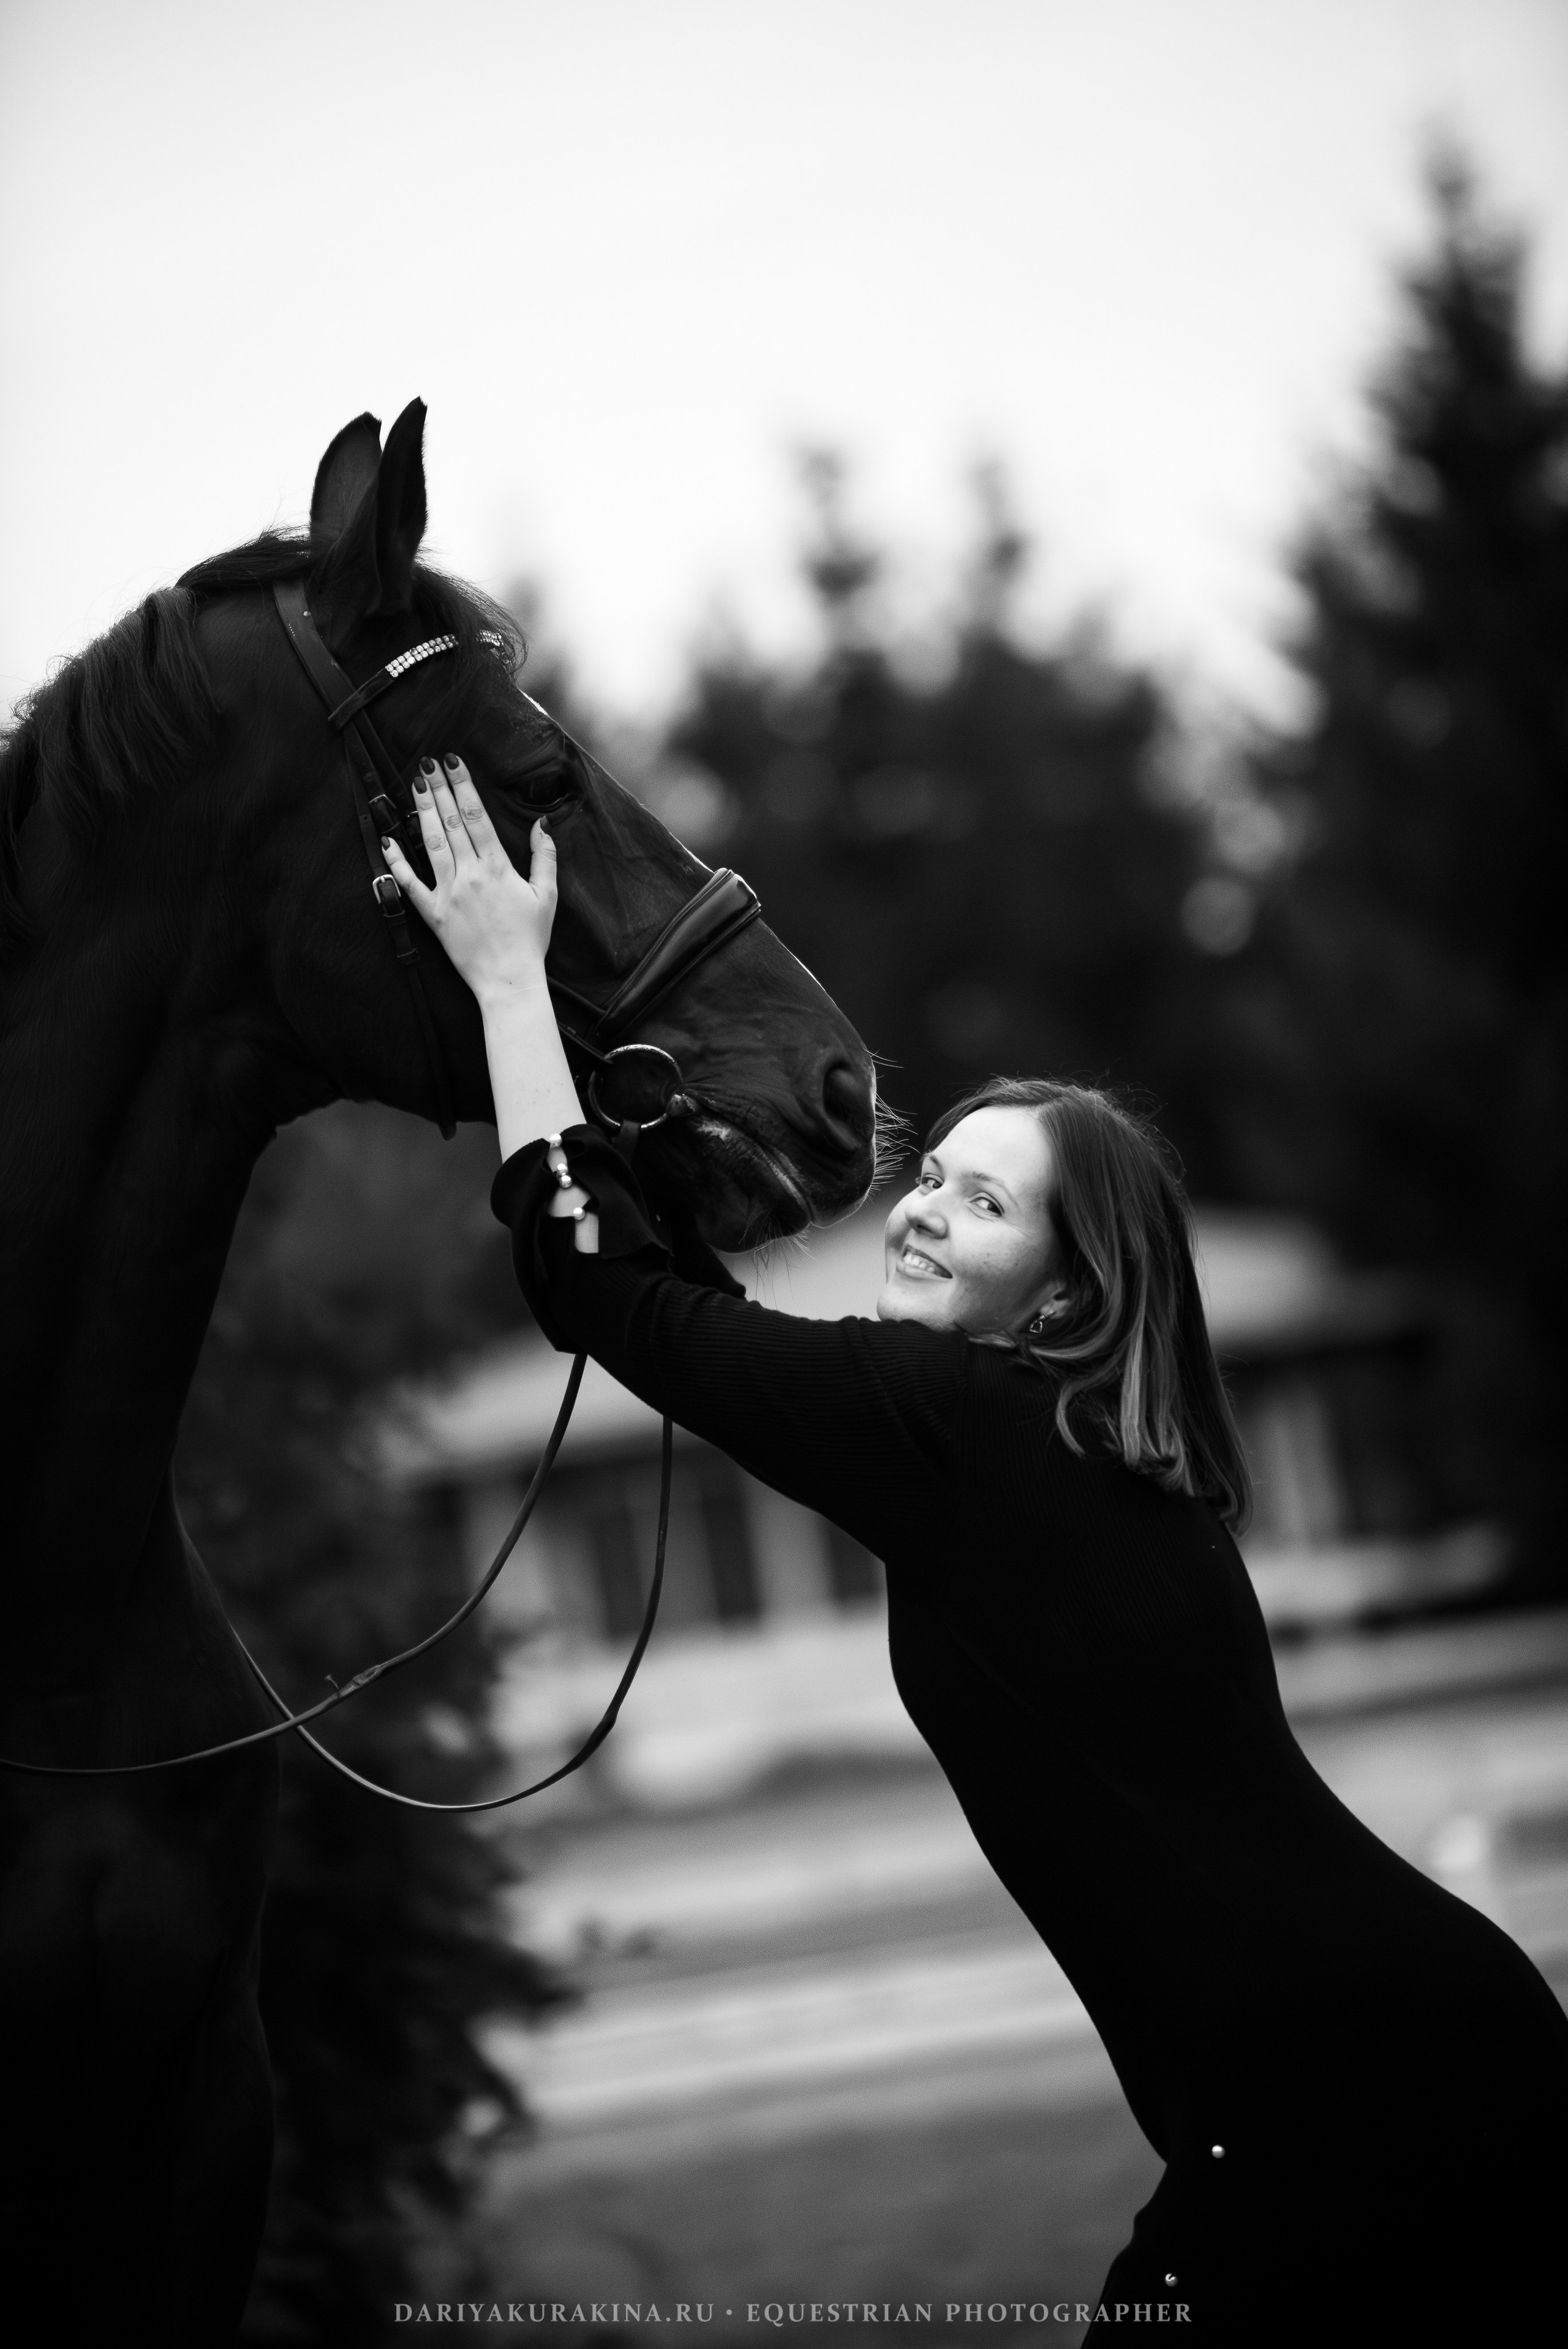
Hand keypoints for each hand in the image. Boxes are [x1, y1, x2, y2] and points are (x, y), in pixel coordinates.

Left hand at [381, 752, 554, 1004]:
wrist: (509, 979)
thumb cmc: (530, 939)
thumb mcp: (547, 895)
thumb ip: (544, 857)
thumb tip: (542, 824)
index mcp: (498, 868)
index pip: (477, 817)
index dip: (463, 786)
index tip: (452, 762)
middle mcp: (470, 875)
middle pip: (451, 822)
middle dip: (439, 789)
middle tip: (426, 762)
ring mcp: (448, 894)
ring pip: (431, 843)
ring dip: (422, 811)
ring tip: (414, 785)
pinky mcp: (432, 914)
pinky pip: (409, 884)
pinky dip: (397, 861)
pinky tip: (388, 838)